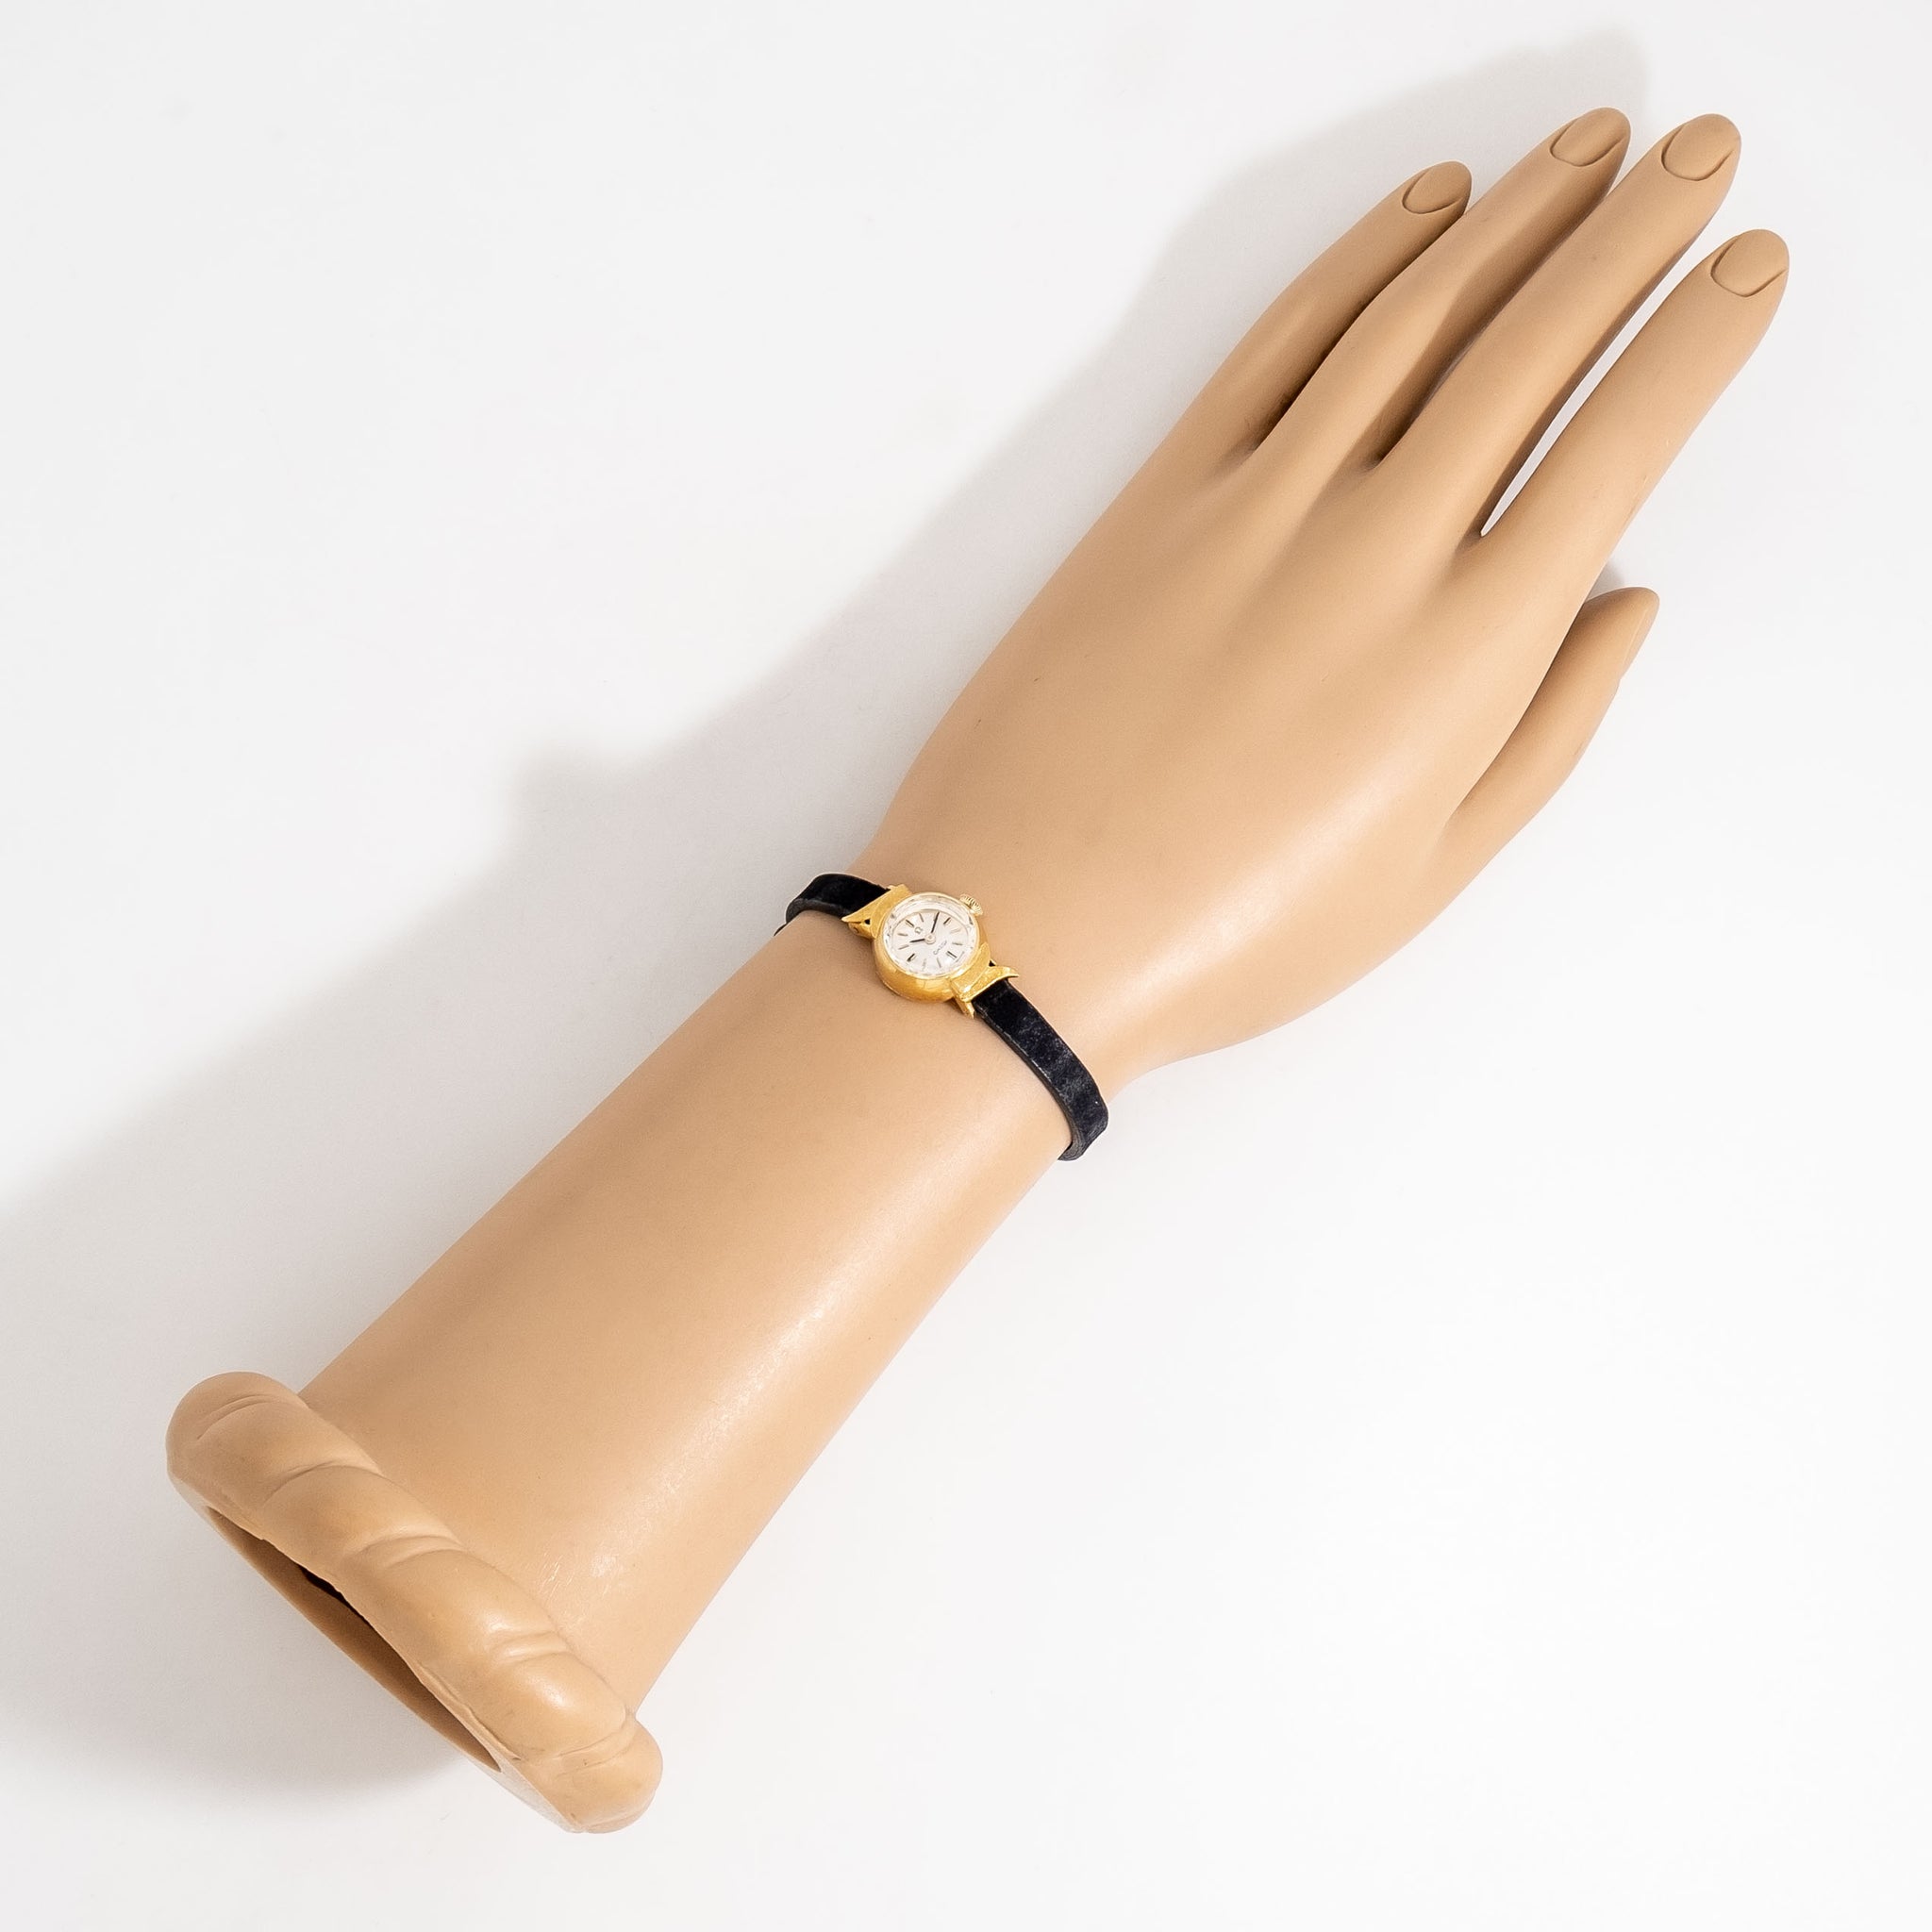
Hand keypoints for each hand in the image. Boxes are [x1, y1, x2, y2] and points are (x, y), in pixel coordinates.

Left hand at [855, 109, 1784, 1087]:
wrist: (1029, 923)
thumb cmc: (1235, 929)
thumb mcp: (1432, 869)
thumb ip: (1548, 727)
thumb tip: (1625, 603)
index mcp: (1466, 653)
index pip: (1618, 446)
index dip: (1697, 338)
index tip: (1748, 267)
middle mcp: (1379, 549)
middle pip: (1533, 344)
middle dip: (1634, 232)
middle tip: (1697, 157)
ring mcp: (1264, 505)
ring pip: (1417, 315)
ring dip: (1518, 215)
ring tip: (1587, 152)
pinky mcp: (1164, 492)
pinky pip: (1283, 340)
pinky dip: (1363, 259)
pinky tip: (1428, 210)